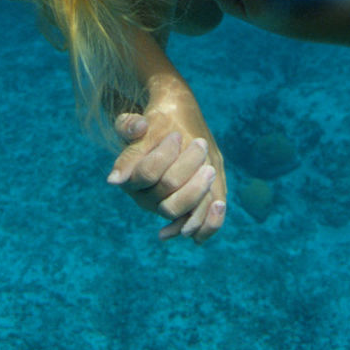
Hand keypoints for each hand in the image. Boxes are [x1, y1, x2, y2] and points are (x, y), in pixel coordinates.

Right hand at [107, 109, 226, 243]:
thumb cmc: (160, 124)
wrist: (178, 131)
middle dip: (187, 166)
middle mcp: (144, 198)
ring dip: (197, 190)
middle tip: (201, 144)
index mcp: (130, 177)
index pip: (146, 173)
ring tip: (209, 168)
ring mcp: (165, 208)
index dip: (164, 155)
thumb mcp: (146, 119)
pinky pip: (197, 229)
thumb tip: (138, 128)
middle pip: (165, 192)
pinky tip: (218, 204)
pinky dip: (208, 222)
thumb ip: (131, 124)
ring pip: (177, 211)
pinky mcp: (187, 214)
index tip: (177, 135)